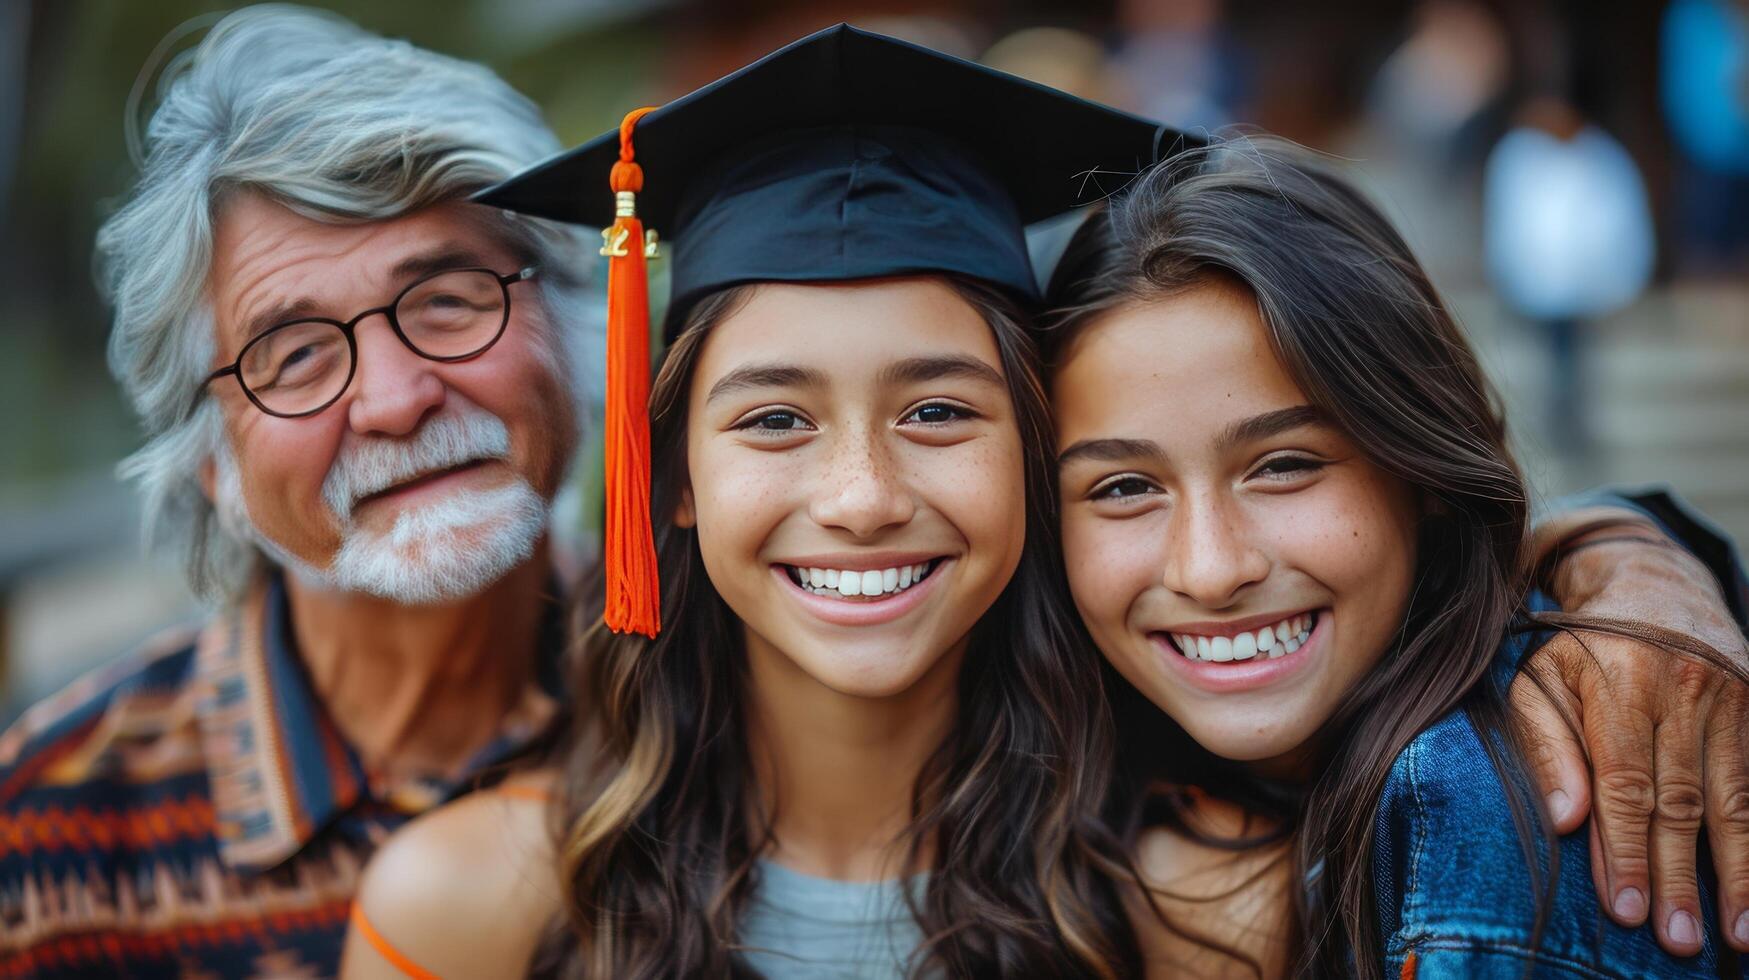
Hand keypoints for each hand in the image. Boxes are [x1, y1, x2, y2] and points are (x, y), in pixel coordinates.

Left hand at [1513, 513, 1748, 956]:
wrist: (1654, 584)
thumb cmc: (1580, 648)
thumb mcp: (1540, 680)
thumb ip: (1545, 747)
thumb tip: (1562, 819)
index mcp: (1622, 686)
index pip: (1624, 785)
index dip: (1626, 850)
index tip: (1624, 908)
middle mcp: (1684, 692)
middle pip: (1682, 802)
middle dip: (1679, 877)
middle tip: (1677, 938)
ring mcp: (1732, 699)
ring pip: (1736, 801)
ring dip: (1738, 873)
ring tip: (1739, 933)